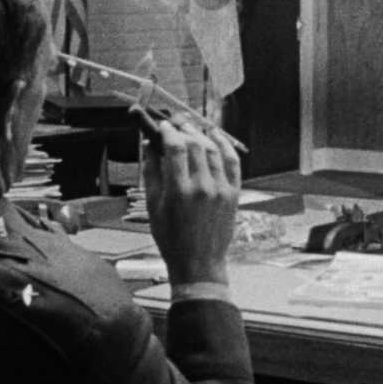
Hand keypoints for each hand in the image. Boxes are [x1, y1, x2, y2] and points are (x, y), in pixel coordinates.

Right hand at [142, 117, 240, 286]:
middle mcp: (203, 187)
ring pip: (214, 150)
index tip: (162, 125)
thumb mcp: (154, 206)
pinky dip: (225, 145)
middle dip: (184, 129)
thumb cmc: (170, 237)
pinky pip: (233, 162)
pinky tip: (216, 136)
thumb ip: (152, 172)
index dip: (168, 131)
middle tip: (176, 122)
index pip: (175, 147)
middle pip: (195, 144)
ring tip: (192, 127)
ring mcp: (222, 189)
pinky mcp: (234, 193)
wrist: (198, 262)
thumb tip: (148, 144)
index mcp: (179, 191)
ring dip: (202, 134)